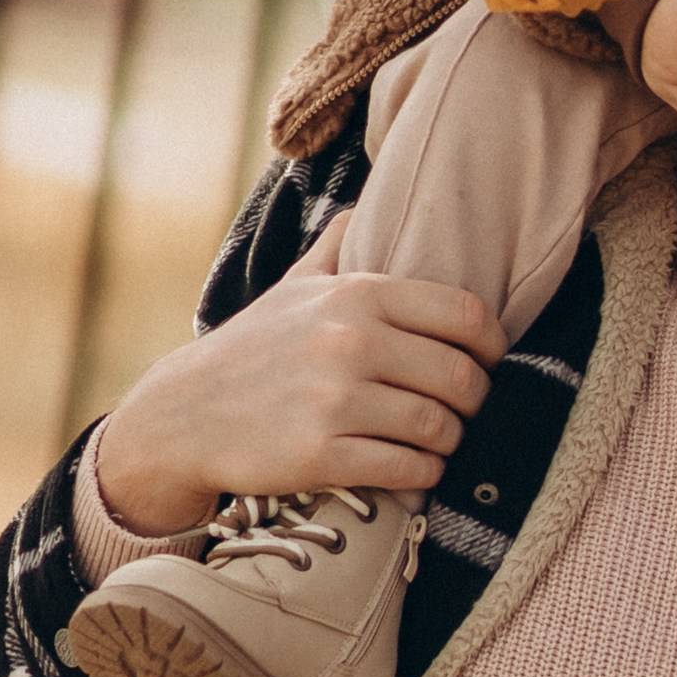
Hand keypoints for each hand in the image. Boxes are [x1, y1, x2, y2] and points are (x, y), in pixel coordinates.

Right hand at [91, 214, 507, 538]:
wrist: (182, 415)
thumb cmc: (252, 348)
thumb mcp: (292, 284)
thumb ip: (336, 245)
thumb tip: (364, 202)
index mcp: (357, 294)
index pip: (466, 315)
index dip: (493, 345)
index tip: (490, 362)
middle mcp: (352, 341)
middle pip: (461, 377)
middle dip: (476, 401)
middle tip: (466, 412)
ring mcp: (336, 400)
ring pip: (439, 427)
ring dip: (451, 442)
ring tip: (441, 443)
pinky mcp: (321, 454)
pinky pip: (406, 468)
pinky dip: (424, 474)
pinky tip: (415, 470)